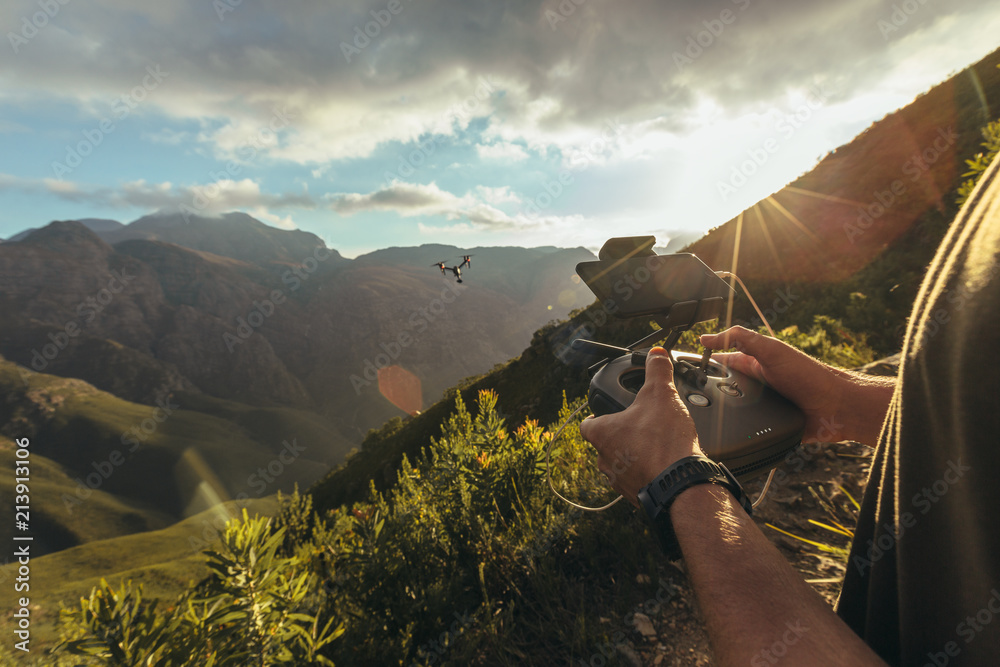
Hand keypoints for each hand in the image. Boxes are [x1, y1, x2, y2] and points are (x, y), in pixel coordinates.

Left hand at [578, 347, 701, 504]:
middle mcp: (604, 460)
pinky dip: (647, 472)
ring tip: (655, 445)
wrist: (681, 483)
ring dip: (634, 456)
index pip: (588, 424)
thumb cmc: (664, 441)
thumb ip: (657, 371)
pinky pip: (637, 481)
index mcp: (602, 434)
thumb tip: (656, 354)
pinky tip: (664, 464)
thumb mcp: (661, 394)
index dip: (597, 416)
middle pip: (605, 444)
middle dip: (621, 436)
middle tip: (641, 427)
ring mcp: (619, 481)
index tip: (609, 412)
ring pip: (620, 464)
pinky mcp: (636, 496)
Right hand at [700, 326, 891, 443]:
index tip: (680, 366)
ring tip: (694, 420)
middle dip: (703, 392)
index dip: (702, 361)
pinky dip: (733, 433)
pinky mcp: (767, 427)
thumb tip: (707, 337)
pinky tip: (719, 436)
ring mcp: (761, 407)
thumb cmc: (809, 375)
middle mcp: (756, 385)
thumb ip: (740, 339)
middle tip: (681, 399)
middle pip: (722, 387)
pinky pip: (745, 431)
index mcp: (754, 363)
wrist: (837, 409)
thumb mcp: (771, 350)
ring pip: (730, 411)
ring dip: (717, 416)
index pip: (721, 359)